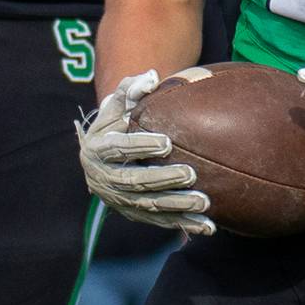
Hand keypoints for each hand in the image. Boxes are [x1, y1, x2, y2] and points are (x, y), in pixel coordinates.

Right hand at [76, 70, 214, 234]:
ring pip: (148, 207)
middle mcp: (103, 179)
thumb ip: (133, 87)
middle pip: (134, 182)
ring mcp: (118, 200)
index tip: (167, 142)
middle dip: (163, 179)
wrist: (104, 149)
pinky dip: (182, 225)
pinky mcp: (133, 214)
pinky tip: (207, 226)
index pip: (118, 148)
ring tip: (203, 201)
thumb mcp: (119, 101)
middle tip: (191, 173)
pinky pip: (158, 221)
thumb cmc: (118, 117)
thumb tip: (153, 77)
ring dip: (176, 207)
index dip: (141, 146)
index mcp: (97, 148)